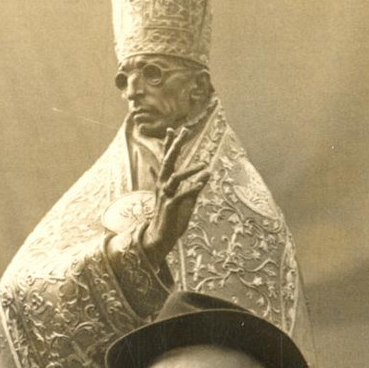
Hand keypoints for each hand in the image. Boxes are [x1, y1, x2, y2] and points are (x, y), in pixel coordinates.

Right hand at [140, 127, 210, 262]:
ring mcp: (165, 196)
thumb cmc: (173, 219)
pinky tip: (202, 182)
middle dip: (175, 146)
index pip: (167, 160)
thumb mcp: (188, 201)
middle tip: (183, 132)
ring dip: (190, 170)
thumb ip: (196, 186)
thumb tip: (207, 173)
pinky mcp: (170, 207)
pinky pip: (181, 195)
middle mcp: (163, 186)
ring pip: (175, 177)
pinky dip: (192, 188)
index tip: (173, 129)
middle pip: (168, 162)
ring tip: (203, 165)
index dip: (170, 145)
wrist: (161, 237)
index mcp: (165, 183)